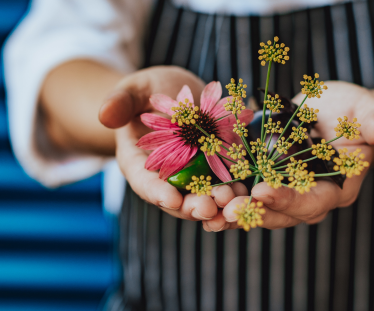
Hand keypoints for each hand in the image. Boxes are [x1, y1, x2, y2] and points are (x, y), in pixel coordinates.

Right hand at [99, 65, 240, 220]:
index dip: (156, 192)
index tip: (170, 199)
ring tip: (236, 201)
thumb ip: (121, 102)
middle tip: (209, 208)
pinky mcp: (217, 167)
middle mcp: (167, 176)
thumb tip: (105, 115)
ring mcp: (193, 175)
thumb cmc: (148, 92)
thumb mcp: (133, 90)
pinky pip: (229, 182)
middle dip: (194, 205)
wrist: (176, 94)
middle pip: (178, 198)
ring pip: (206, 196)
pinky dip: (239, 189)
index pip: (144, 182)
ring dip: (221, 203)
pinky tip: (254, 191)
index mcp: (139, 163)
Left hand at [209, 81, 373, 229]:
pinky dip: (224, 201)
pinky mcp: (266, 185)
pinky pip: (244, 199)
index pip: (314, 202)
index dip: (289, 199)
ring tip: (207, 211)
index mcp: (338, 190)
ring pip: (259, 212)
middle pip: (282, 215)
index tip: (263, 191)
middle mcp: (310, 201)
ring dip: (233, 214)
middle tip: (227, 209)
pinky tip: (201, 202)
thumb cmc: (351, 112)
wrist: (330, 115)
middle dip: (255, 213)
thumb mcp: (365, 109)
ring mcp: (286, 196)